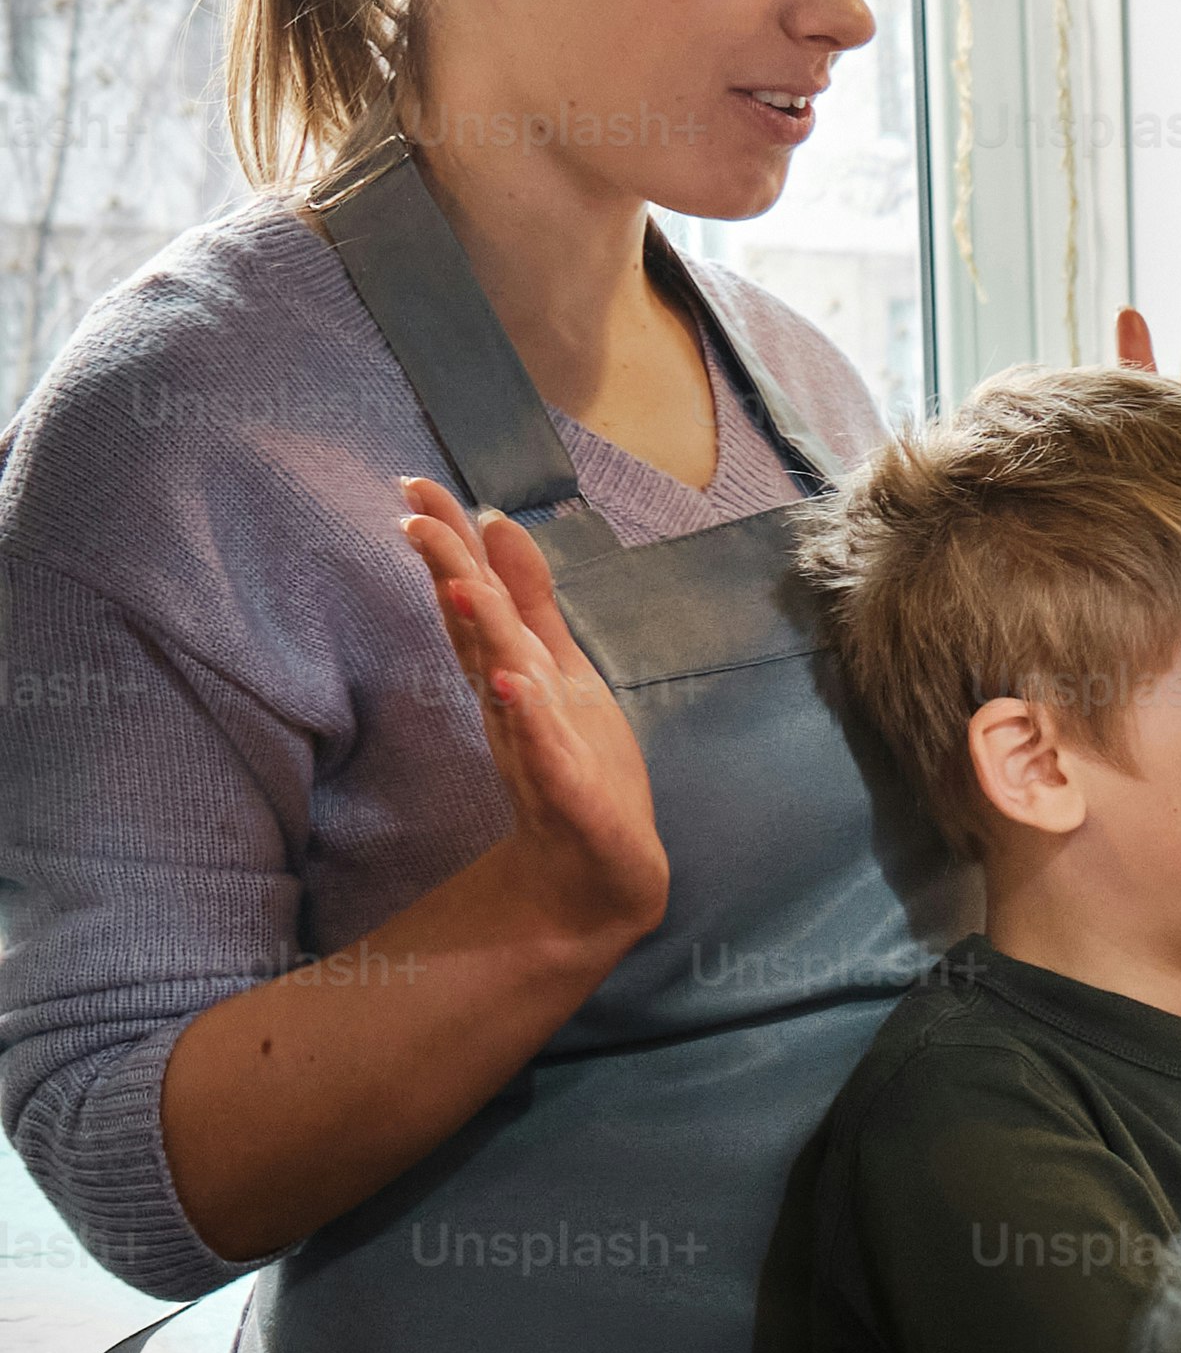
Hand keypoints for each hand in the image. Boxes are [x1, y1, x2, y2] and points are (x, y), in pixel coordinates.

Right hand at [396, 478, 665, 942]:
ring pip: (505, 678)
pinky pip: (543, 747)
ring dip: (483, 634)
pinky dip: (528, 715)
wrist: (596, 868)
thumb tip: (498, 524)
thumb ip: (526, 600)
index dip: (446, 542)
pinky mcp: (565, 788)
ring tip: (461, 584)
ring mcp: (535, 742)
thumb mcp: (553, 667)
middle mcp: (511, 700)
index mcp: (508, 669)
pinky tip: (515, 682)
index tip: (411, 483)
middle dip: (449, 573)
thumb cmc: (571, 761)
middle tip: (413, 517)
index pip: (470, 596)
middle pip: (475, 628)